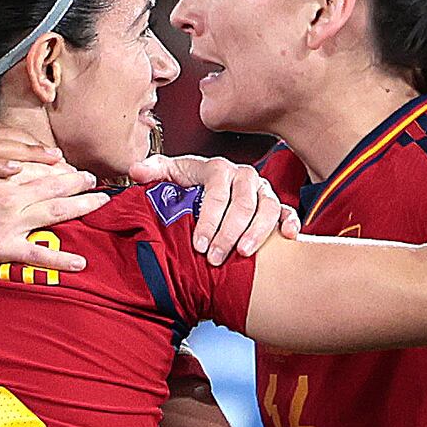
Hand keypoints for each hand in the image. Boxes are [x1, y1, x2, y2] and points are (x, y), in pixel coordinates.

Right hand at [0, 160, 100, 275]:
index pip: (33, 164)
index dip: (54, 164)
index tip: (68, 163)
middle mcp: (8, 194)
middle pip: (51, 184)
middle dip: (76, 181)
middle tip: (96, 179)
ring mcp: (8, 221)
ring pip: (54, 212)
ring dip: (81, 206)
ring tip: (101, 203)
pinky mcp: (1, 247)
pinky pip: (38, 255)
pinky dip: (61, 260)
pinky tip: (81, 263)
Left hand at [140, 151, 293, 264]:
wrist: (211, 192)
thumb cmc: (190, 187)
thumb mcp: (170, 177)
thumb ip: (154, 172)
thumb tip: (136, 170)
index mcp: (218, 169)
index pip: (217, 192)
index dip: (209, 219)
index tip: (198, 244)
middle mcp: (244, 177)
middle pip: (243, 204)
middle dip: (228, 233)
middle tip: (216, 258)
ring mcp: (263, 191)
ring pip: (267, 209)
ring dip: (256, 233)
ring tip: (243, 254)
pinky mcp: (276, 206)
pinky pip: (287, 212)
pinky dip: (290, 223)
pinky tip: (287, 238)